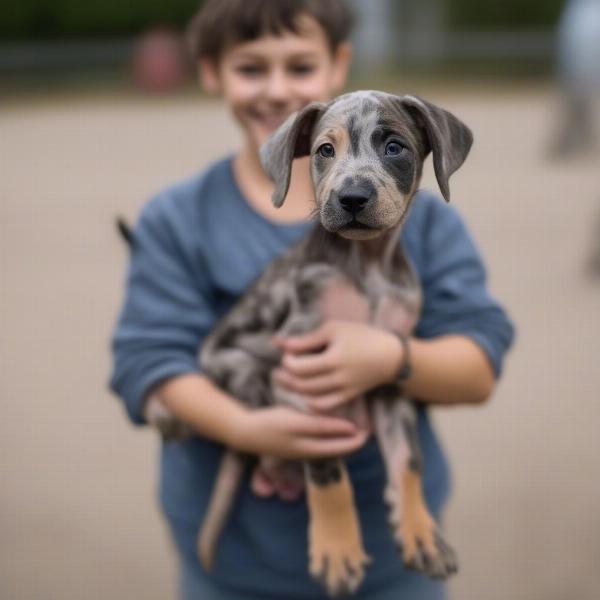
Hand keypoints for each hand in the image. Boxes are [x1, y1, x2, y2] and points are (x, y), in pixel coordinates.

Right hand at [231, 404, 368, 459]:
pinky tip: (332, 422)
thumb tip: (351, 430)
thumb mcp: (298, 423)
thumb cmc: (271, 424)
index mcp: (314, 448)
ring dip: (344, 435)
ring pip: (331, 445)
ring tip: (355, 420)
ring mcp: (303, 449)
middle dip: (356, 437)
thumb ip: (324, 426)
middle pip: (341, 448)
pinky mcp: (295, 443)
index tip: (373, 425)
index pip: (346, 447)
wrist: (244, 432)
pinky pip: (321, 441)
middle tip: (369, 421)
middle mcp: (311, 452)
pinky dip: (332, 434)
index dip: (361, 438)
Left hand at [272, 320, 402, 412]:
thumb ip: (306, 339)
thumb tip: (279, 344)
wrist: (390, 355)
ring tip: (290, 379)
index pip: (298, 368)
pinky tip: (307, 392)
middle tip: (281, 369)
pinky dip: (312, 402)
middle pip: (301, 385)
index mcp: (333, 359)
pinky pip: (325, 407)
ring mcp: (344, 390)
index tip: (289, 353)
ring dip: (297, 390)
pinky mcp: (349, 397)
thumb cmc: (360, 335)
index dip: (287, 361)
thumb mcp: (333, 329)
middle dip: (287, 377)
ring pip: (310, 398)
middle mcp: (338, 378)